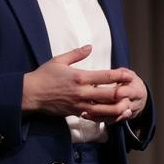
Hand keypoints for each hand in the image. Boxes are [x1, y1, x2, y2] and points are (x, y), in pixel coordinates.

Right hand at [22, 45, 147, 123]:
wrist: (30, 95)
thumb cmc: (43, 76)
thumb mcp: (59, 60)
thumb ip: (76, 54)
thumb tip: (90, 47)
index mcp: (79, 77)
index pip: (105, 77)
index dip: (120, 75)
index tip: (129, 74)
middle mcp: (81, 92)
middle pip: (108, 95)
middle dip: (122, 94)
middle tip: (132, 91)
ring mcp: (78, 105)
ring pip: (103, 110)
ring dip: (116, 109)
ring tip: (127, 106)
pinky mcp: (75, 113)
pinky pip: (93, 117)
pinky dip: (104, 116)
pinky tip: (112, 116)